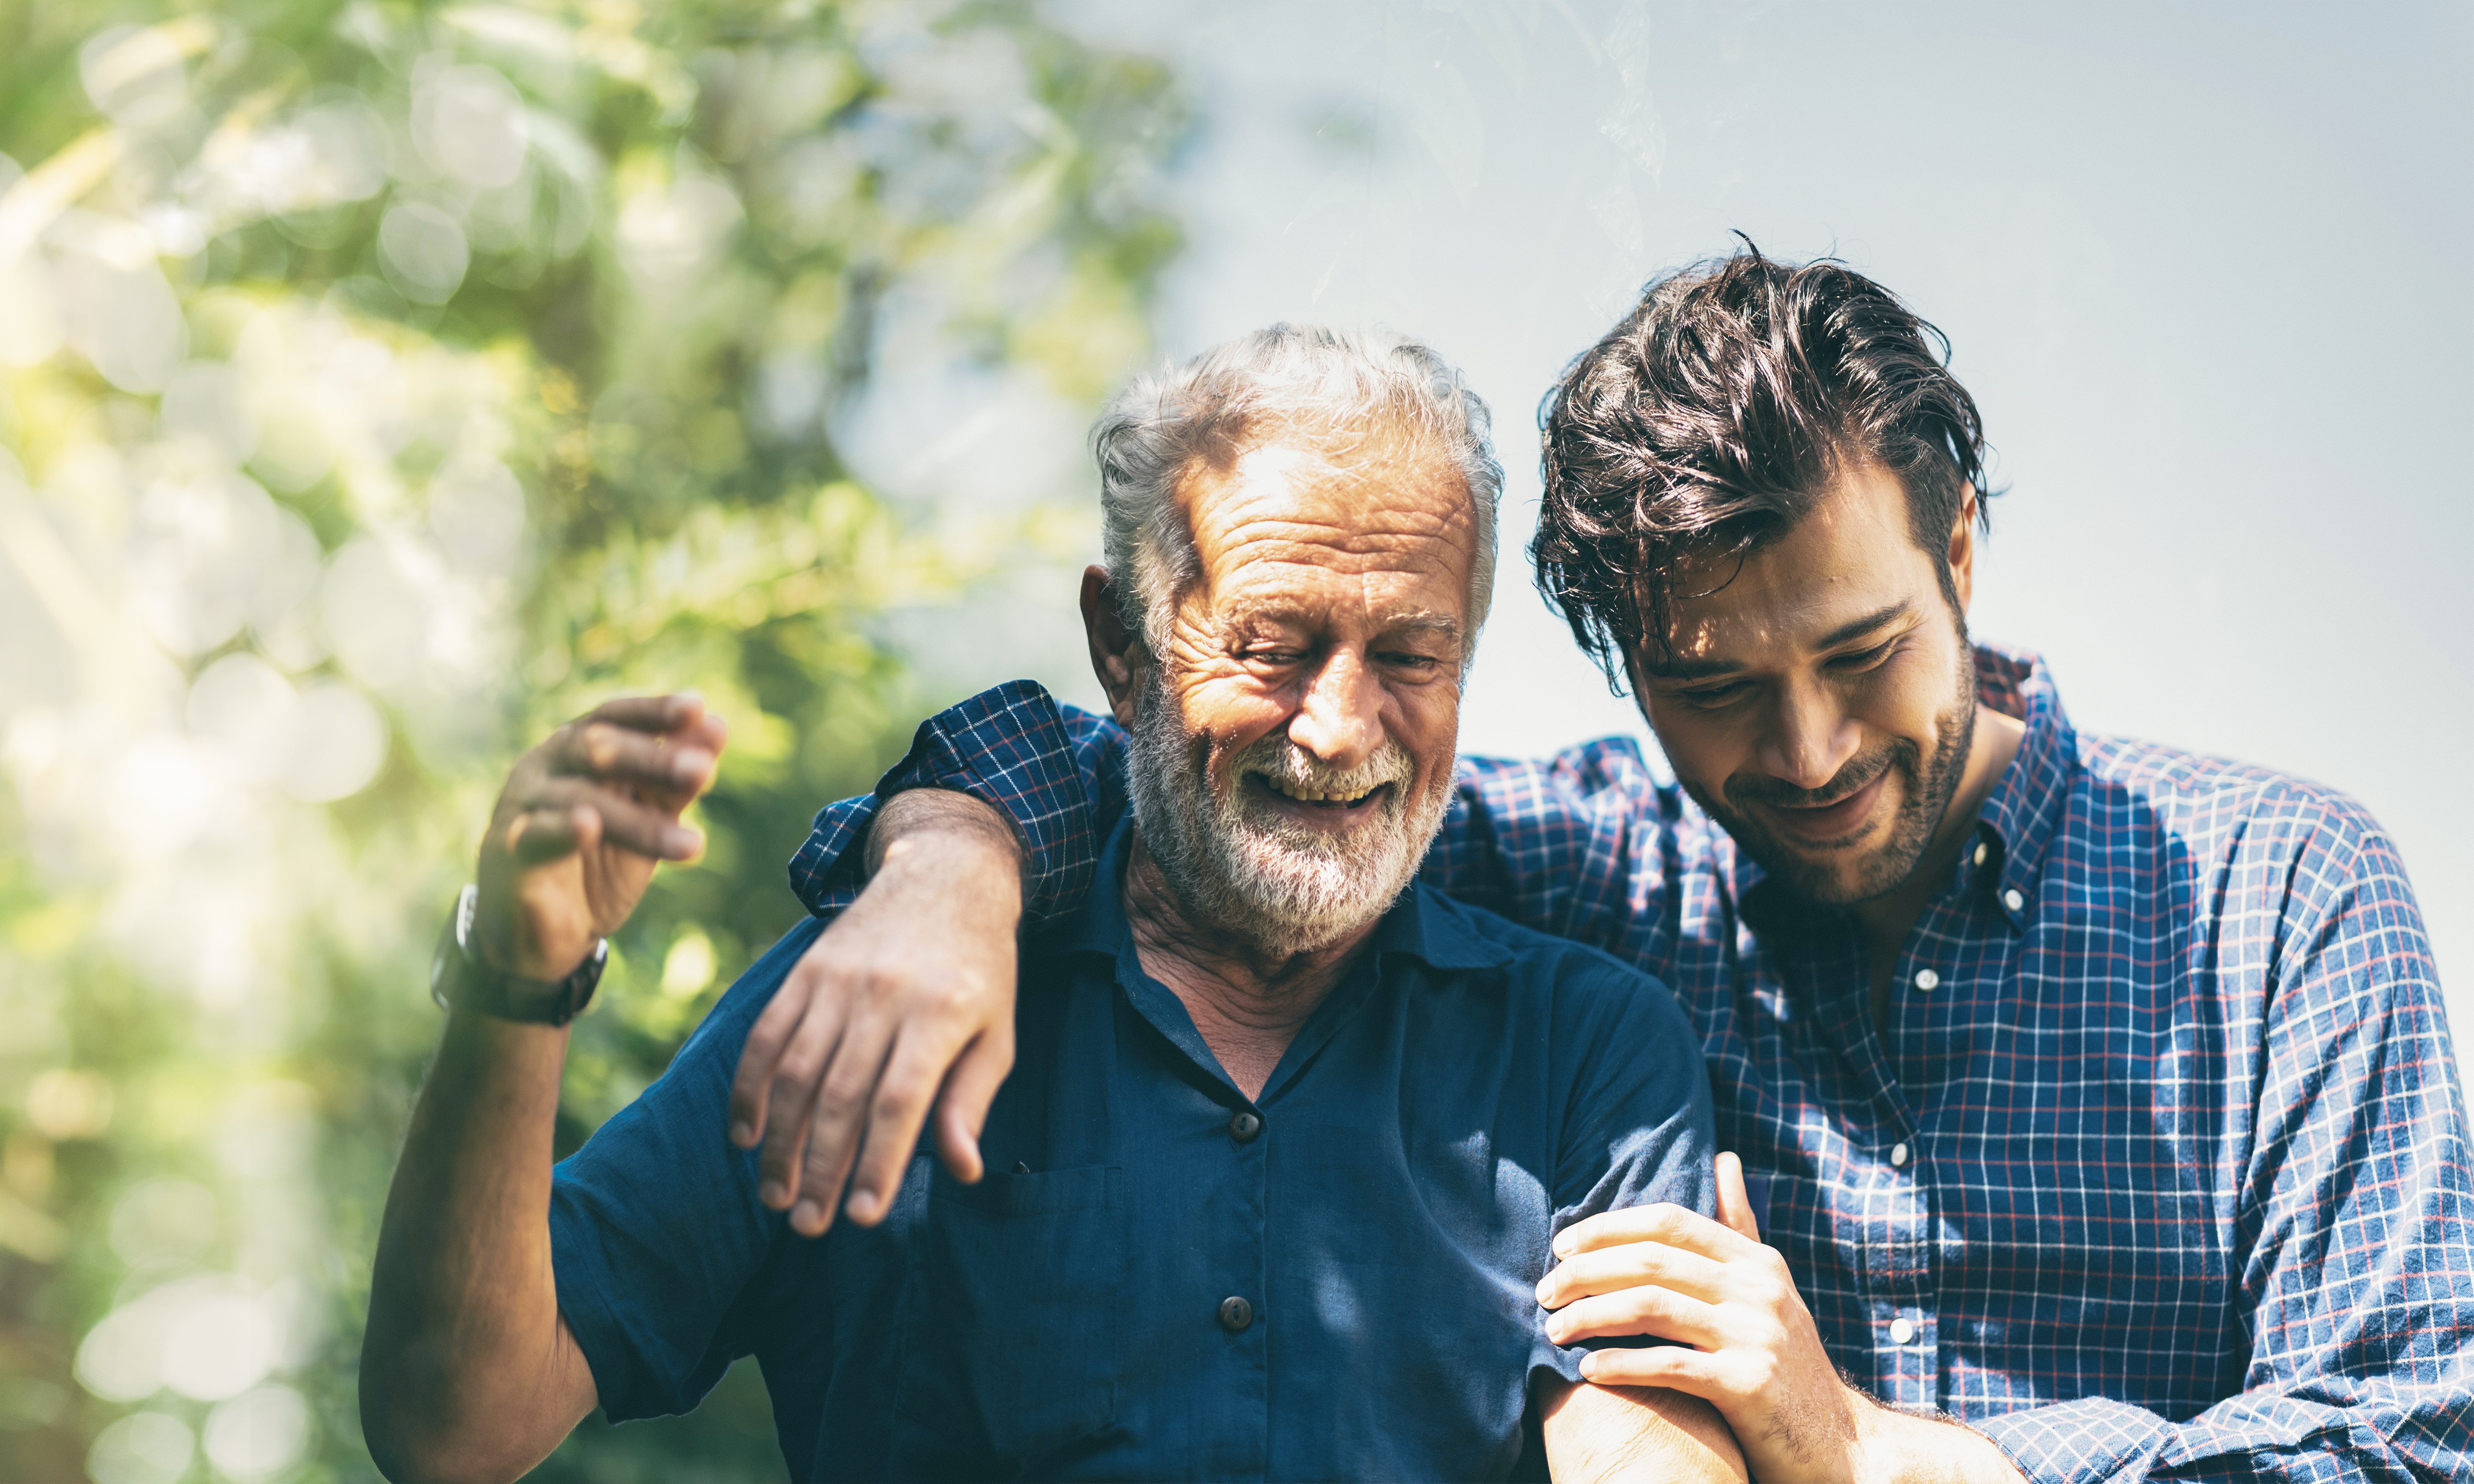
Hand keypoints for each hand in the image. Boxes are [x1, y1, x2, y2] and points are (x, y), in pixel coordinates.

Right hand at [474, 692, 725, 981]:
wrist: (542, 930)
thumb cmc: (598, 860)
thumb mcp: (646, 818)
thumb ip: (676, 781)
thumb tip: (717, 727)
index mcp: (576, 747)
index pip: (615, 717)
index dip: (653, 711)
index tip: (698, 708)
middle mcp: (545, 765)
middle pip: (597, 748)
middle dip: (654, 759)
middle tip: (703, 770)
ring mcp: (522, 803)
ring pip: (580, 799)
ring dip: (640, 822)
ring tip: (692, 844)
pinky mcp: (507, 849)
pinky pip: (536, 833)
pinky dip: (563, 829)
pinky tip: (590, 827)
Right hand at [728, 791, 1022, 1236]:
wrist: (944, 875)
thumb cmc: (978, 970)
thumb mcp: (997, 1033)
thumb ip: (972, 1101)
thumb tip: (963, 1171)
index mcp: (941, 1013)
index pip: (899, 1101)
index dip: (878, 1162)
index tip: (863, 1218)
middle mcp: (885, 995)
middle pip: (839, 1095)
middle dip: (819, 1168)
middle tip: (808, 1225)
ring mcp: (838, 981)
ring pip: (794, 1072)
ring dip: (779, 1141)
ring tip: (776, 1196)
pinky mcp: (806, 972)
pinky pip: (766, 1036)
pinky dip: (749, 1089)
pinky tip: (745, 1136)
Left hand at [1539, 1153, 1867, 1482]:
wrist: (1843, 1443)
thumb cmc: (1789, 1362)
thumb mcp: (1771, 1288)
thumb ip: (1740, 1227)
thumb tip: (1725, 1158)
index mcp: (1757, 1261)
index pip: (1670, 1221)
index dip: (1608, 1227)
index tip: (1561, 1244)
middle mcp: (1759, 1290)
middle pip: (1651, 1260)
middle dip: (1585, 1272)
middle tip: (1543, 1291)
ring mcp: (1756, 1336)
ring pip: (1651, 1307)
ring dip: (1590, 1317)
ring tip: (1553, 1329)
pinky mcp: (1749, 1386)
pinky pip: (1669, 1365)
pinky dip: (1621, 1365)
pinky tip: (1588, 1370)